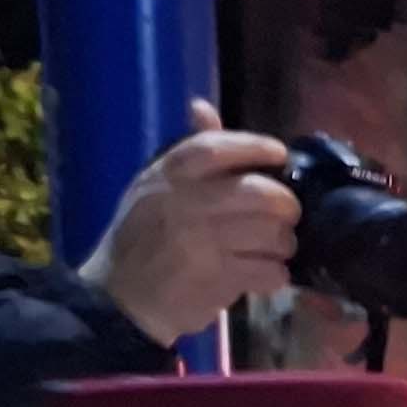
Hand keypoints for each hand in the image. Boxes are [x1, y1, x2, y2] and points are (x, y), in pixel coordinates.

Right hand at [79, 100, 295, 343]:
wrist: (120, 298)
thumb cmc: (143, 237)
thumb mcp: (154, 188)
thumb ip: (188, 151)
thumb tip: (203, 109)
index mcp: (167, 175)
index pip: (216, 148)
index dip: (255, 146)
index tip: (278, 153)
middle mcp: (184, 203)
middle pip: (261, 193)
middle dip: (286, 205)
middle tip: (286, 215)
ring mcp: (201, 242)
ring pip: (273, 234)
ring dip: (283, 244)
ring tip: (271, 249)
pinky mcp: (216, 279)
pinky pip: (270, 270)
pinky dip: (275, 274)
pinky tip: (262, 274)